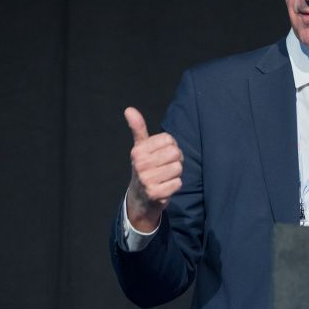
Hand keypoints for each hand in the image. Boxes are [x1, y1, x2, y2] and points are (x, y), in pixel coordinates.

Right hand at [124, 107, 183, 232]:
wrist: (140, 199)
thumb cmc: (145, 169)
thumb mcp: (140, 148)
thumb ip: (138, 129)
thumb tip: (129, 109)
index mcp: (138, 151)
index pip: (169, 139)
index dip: (171, 147)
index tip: (162, 155)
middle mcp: (140, 164)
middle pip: (176, 153)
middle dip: (175, 160)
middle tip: (165, 167)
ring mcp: (147, 180)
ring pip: (178, 168)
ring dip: (175, 174)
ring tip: (165, 178)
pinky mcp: (156, 194)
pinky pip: (178, 183)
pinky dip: (175, 186)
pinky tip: (165, 188)